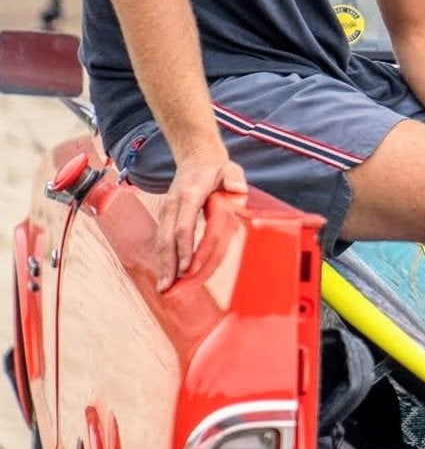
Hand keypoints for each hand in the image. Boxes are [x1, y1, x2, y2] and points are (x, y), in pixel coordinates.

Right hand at [156, 152, 246, 286]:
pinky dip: (164, 259)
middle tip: (168, 289)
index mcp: (189, 195)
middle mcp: (173, 205)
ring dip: (162, 266)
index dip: (184, 248)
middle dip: (168, 264)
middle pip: (167, 238)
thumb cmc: (217, 168)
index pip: (184, 226)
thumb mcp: (230, 168)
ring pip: (161, 241)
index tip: (186, 269)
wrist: (196, 159)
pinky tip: (167, 276)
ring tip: (164, 290)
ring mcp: (167, 211)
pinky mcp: (167, 217)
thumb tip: (239, 189)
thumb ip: (234, 178)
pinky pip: (163, 240)